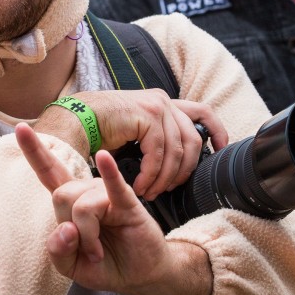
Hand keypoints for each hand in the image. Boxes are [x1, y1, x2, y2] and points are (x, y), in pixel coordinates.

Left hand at [16, 124, 211, 294]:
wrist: (141, 276)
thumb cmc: (106, 265)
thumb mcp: (71, 266)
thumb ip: (57, 251)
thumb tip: (65, 229)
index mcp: (71, 202)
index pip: (49, 171)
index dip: (34, 151)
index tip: (21, 127)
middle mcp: (87, 192)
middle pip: (61, 194)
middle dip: (71, 229)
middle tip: (88, 250)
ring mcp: (108, 195)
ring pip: (82, 205)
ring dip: (89, 237)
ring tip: (100, 251)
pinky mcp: (128, 203)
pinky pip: (114, 186)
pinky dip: (109, 172)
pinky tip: (104, 158)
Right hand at [37, 89, 226, 199]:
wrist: (72, 122)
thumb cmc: (98, 132)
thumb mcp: (135, 135)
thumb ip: (156, 141)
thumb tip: (176, 163)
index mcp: (163, 103)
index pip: (202, 113)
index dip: (217, 132)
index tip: (221, 151)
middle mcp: (163, 101)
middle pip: (194, 139)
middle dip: (186, 170)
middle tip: (168, 189)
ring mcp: (156, 106)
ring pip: (178, 150)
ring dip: (165, 178)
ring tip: (150, 193)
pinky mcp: (146, 116)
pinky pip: (159, 153)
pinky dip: (151, 174)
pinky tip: (140, 186)